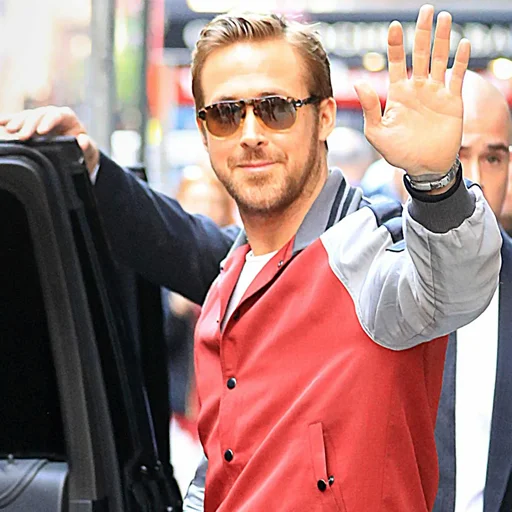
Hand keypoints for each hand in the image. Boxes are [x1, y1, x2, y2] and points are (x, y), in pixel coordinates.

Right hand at [0, 106, 98, 174]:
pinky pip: (20, 121)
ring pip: (29, 116)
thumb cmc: (85, 152)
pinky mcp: (33, 126)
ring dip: (18, 121)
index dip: (49, 120)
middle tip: (22, 135)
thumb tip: (82, 141)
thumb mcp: (90, 152)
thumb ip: (88, 147)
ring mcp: (42, 120)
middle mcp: (55, 116)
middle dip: (30, 123)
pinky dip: (11, 120)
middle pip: (40, 114)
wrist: (79, 157)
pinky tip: (1, 122)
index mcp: (70, 119)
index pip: (59, 114)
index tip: (41, 131)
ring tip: (9, 130)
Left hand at [354, 4, 469, 175]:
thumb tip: (359, 84)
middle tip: (426, 10)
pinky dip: (461, 61)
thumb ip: (369, 108)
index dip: (395, 45)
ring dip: (442, 39)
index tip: (393, 26)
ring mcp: (436, 93)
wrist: (424, 167)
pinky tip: (464, 45)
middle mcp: (417, 88)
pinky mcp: (453, 101)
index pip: (396, 63)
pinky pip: (458, 76)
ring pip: (439, 59)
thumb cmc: (397, 153)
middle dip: (422, 32)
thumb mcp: (377, 133)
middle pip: (420, 54)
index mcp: (398, 93)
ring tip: (444, 17)